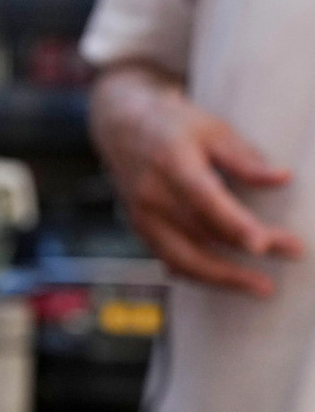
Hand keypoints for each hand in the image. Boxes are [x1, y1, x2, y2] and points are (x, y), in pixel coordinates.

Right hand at [93, 68, 302, 295]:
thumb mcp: (210, 128)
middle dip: (245, 249)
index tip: (262, 243)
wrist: (120, 127)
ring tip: (259, 286)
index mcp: (170, 162)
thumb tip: (281, 179)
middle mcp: (151, 194)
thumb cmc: (171, 125)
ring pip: (181, 258)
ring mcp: (141, 216)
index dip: (233, 224)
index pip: (203, 199)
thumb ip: (243, 158)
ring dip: (222, 277)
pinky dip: (198, 273)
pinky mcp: (140, 229)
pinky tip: (225, 279)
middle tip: (291, 253)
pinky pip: (169, 260)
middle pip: (199, 233)